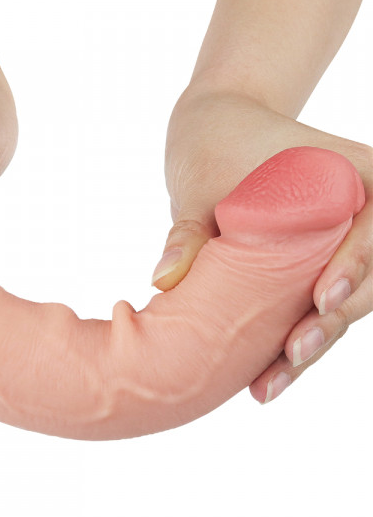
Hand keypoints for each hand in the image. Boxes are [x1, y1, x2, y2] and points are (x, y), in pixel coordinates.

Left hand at [152, 88, 371, 402]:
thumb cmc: (214, 143)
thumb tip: (164, 280)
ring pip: (342, 304)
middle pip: (368, 277)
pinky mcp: (308, 270)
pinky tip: (262, 378)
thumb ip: (191, 230)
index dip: (359, 264)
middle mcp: (357, 214)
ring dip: (313, 344)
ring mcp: (335, 246)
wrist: (212, 132)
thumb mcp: (203, 181)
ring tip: (268, 383)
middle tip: (291, 352)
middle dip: (334, 320)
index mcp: (356, 175)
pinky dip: (291, 341)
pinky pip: (310, 308)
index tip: (321, 297)